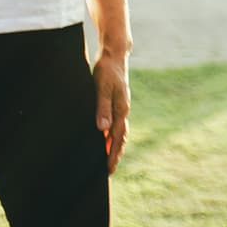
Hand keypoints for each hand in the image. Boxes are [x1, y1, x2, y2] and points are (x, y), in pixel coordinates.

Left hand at [92, 51, 130, 172]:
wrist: (114, 55)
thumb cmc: (107, 71)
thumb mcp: (102, 88)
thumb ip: (102, 108)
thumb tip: (103, 129)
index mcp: (121, 109)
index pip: (117, 138)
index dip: (113, 154)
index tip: (108, 168)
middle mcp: (123, 110)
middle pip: (121, 137)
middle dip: (115, 154)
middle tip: (109, 170)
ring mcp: (121, 107)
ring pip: (119, 132)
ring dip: (114, 146)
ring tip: (108, 159)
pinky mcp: (116, 103)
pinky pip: (116, 124)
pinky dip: (112, 135)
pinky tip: (105, 138)